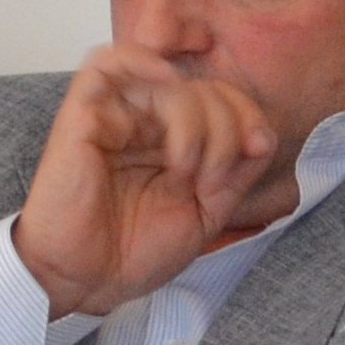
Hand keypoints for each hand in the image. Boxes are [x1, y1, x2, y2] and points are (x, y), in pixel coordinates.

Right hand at [11, 44, 281, 319]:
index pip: (218, 98)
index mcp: (170, 141)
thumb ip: (237, 173)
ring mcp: (112, 117)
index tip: (257, 149)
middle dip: (225, 129)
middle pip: (201, 89)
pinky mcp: (81, 117)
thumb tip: (262, 135)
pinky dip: (141, 61)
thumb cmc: (133, 253)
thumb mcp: (206, 213)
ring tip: (187, 171)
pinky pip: (105, 65)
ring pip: (167, 80)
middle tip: (212, 180)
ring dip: (194, 119)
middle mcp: (143, 124)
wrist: (88, 282)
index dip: (247, 113)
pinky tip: (166, 84)